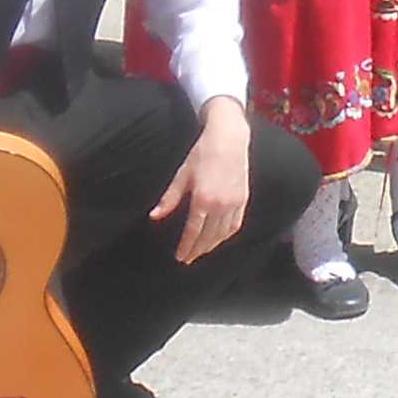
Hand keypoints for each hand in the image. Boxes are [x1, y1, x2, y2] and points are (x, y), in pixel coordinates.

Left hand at [153, 99, 253, 259]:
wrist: (229, 139)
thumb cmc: (202, 153)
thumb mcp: (182, 175)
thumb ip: (169, 198)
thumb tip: (154, 215)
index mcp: (202, 199)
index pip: (193, 231)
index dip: (186, 246)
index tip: (180, 257)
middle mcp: (219, 204)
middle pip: (208, 236)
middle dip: (197, 250)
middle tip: (188, 259)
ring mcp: (233, 203)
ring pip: (222, 233)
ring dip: (211, 245)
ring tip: (201, 251)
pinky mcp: (243, 199)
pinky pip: (235, 224)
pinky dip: (226, 235)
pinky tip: (219, 239)